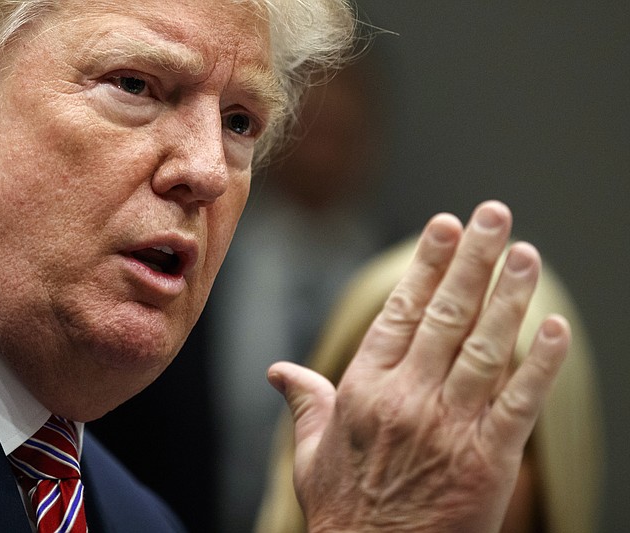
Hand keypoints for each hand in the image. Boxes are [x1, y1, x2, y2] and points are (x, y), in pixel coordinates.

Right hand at [268, 201, 569, 531]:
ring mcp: (450, 427)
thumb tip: (277, 371)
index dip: (426, 264)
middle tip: (494, 214)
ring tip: (526, 253)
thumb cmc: (344, 510)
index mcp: (363, 390)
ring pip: (485, 347)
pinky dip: (540, 363)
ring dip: (509, 296)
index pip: (400, 311)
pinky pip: (519, 402)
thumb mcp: (309, 453)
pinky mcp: (488, 460)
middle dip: (473, 259)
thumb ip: (302, 401)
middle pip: (446, 314)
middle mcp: (407, 399)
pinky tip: (554, 328)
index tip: (444, 226)